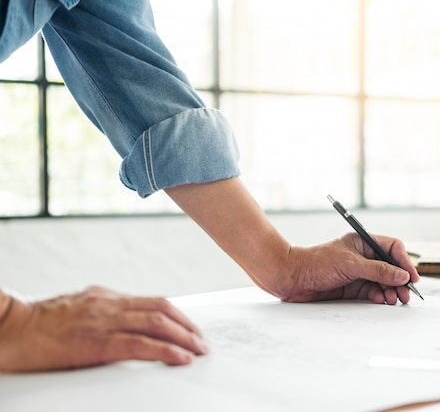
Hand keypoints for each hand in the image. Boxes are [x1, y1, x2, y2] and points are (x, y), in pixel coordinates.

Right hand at [0, 286, 207, 372]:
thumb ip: (105, 310)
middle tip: (203, 342)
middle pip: (162, 310)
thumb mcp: (79, 307)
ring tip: (199, 351)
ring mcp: (103, 321)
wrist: (10, 328)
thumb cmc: (40, 323)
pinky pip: (139, 345)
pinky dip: (165, 351)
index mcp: (106, 297)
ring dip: (184, 338)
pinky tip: (180, 358)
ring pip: (156, 324)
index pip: (154, 302)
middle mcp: (110, 304)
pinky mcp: (95, 342)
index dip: (179, 316)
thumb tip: (129, 318)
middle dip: (188, 327)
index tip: (192, 329)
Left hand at [281, 232, 419, 304]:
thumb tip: (401, 276)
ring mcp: (358, 273)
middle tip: (406, 294)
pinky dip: (380, 297)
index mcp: (362, 243)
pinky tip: (382, 301)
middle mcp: (363, 257)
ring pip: (383, 282)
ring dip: (391, 291)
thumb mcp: (351, 264)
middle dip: (400, 280)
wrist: (292, 278)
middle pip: (390, 267)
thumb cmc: (317, 263)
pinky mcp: (352, 288)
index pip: (392, 248)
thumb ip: (378, 270)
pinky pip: (373, 292)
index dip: (404, 261)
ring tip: (395, 300)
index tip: (411, 276)